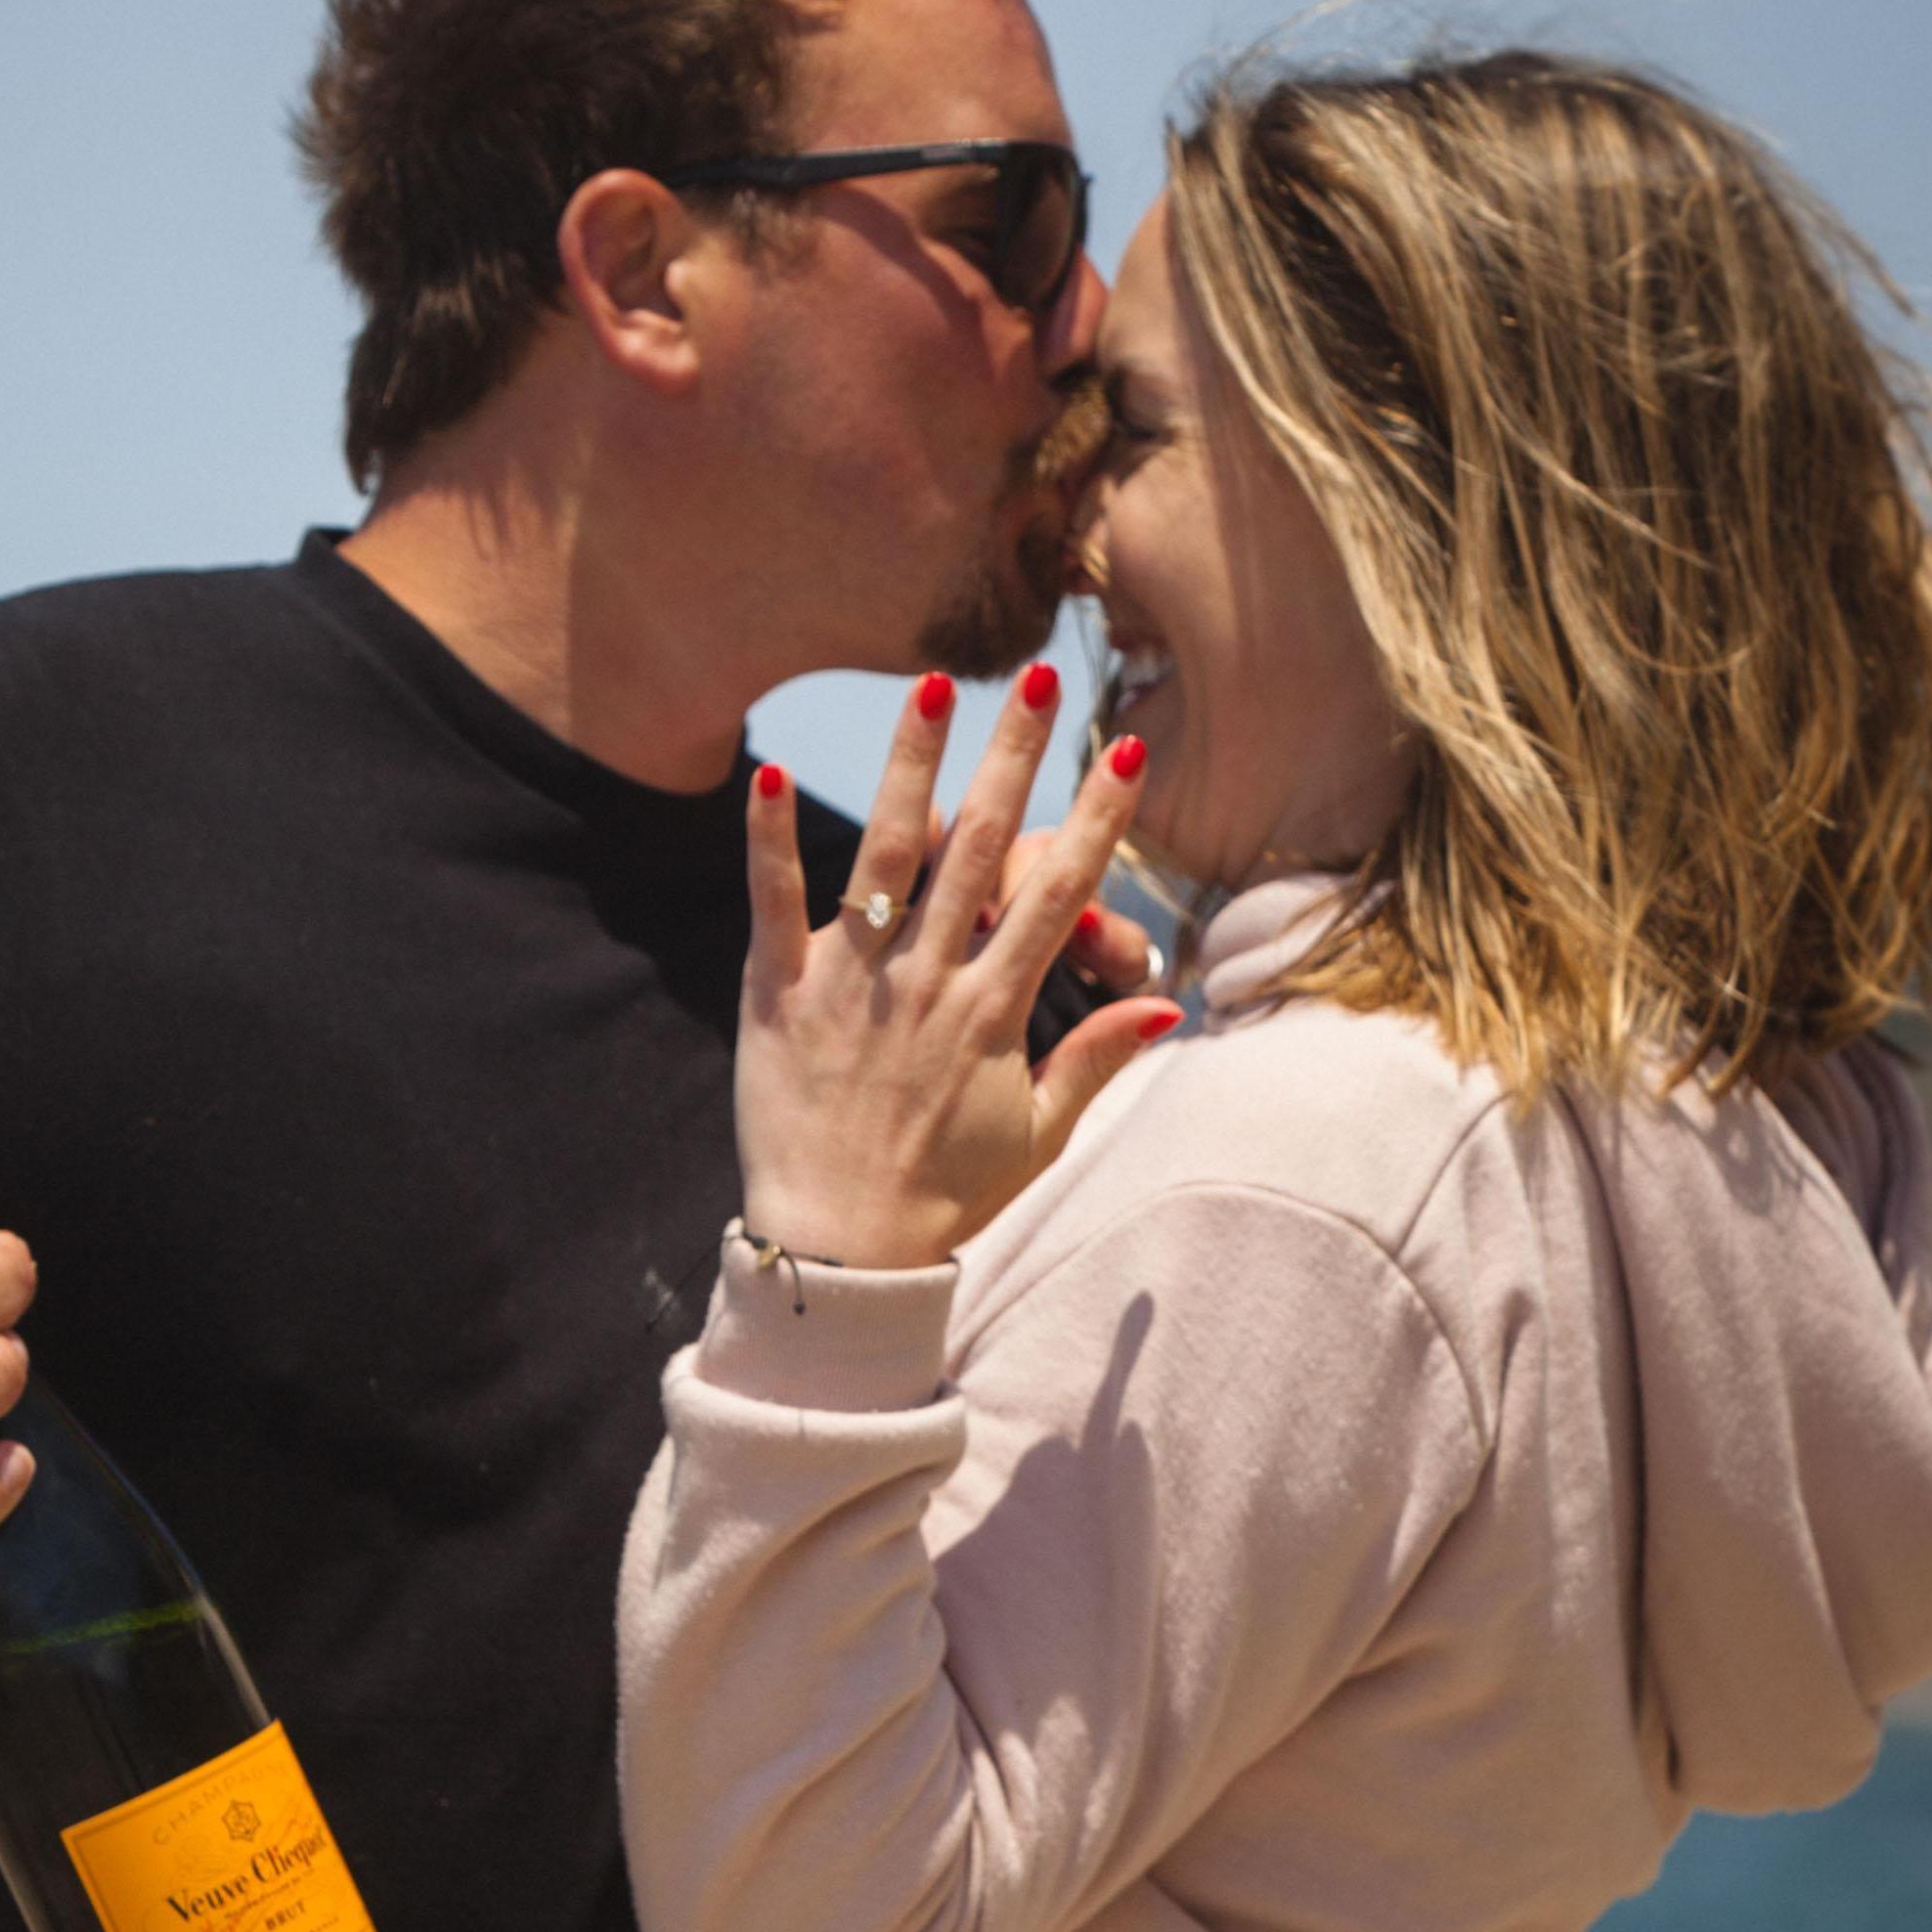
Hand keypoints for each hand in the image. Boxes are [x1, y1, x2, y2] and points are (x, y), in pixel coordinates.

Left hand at [735, 669, 1181, 1267]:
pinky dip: (767, 838)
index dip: (1099, 820)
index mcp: (993, 1012)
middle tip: (1039, 676)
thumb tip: (1170, 1006)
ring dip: (910, 762)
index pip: (1058, 895)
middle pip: (981, 848)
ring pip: (885, 852)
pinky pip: (772, 903)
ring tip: (930, 684)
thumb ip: (1097, 1059)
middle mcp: (926, 982)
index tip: (1127, 752)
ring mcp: (850, 982)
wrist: (839, 1254)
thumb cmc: (942, 1199)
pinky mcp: (776, 994)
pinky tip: (762, 770)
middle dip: (1014, 755)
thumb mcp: (1037, 1136)